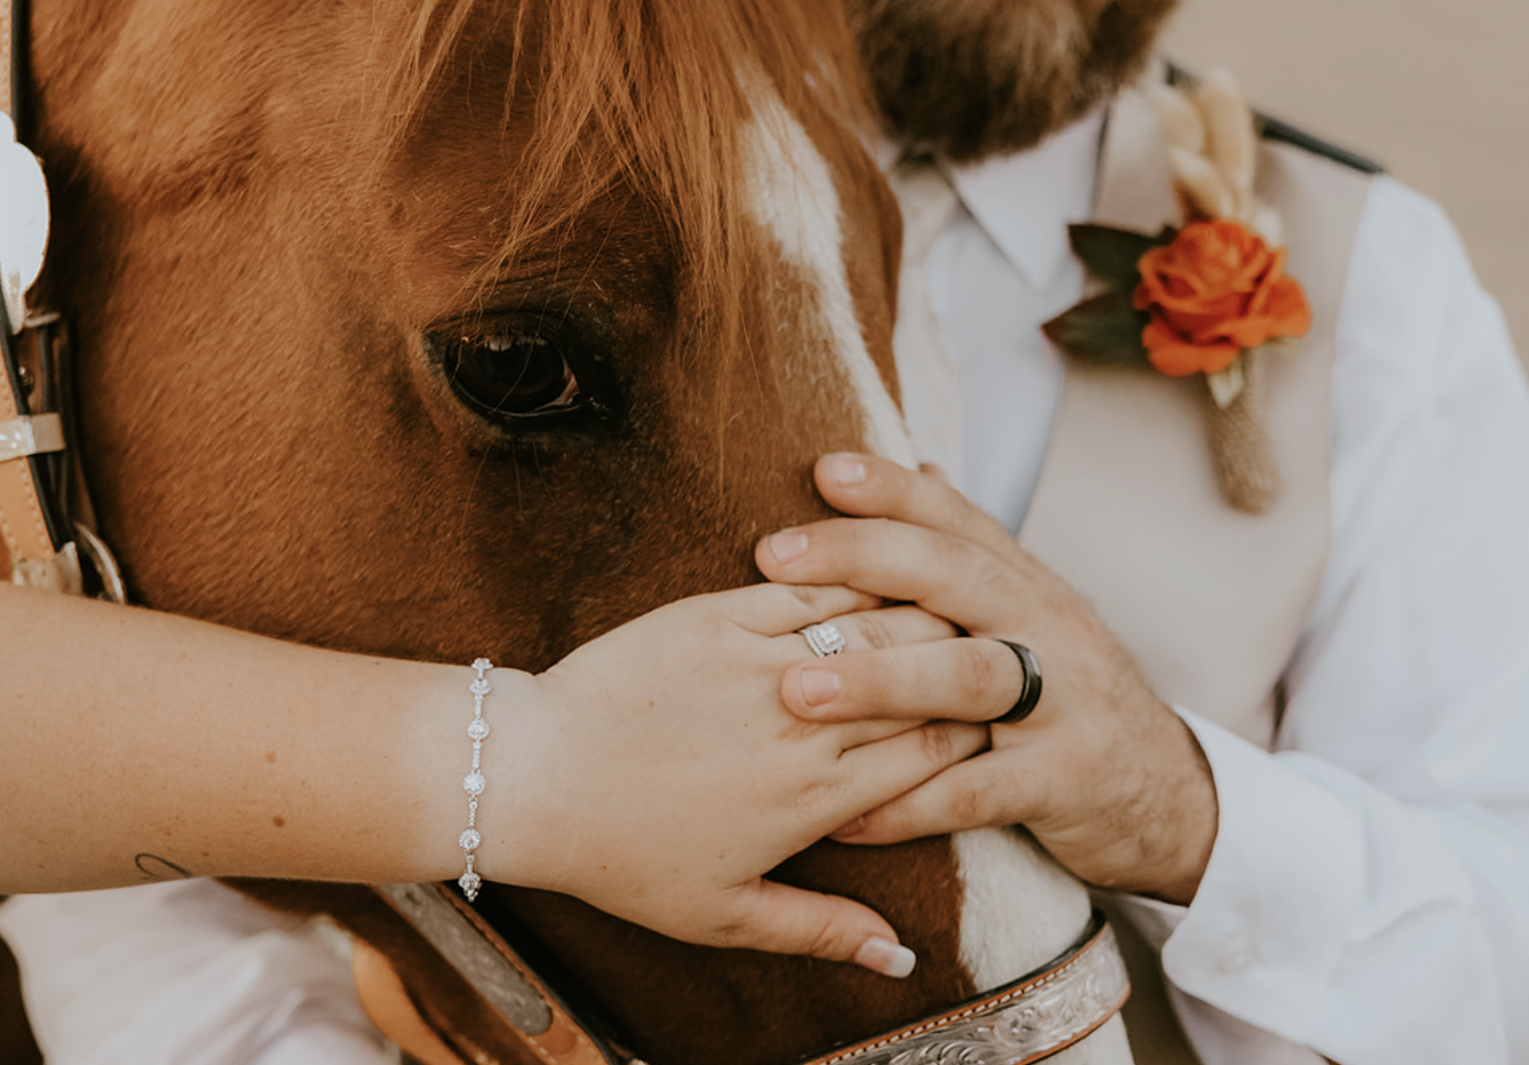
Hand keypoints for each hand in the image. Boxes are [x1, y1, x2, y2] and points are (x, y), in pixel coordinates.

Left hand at [477, 583, 976, 975]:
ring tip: (957, 607)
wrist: (534, 777)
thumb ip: (823, 930)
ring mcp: (764, 661)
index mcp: (817, 798)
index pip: (933, 752)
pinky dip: (860, 576)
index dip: (974, 733)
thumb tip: (902, 960)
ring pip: (881, 624)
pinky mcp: (721, 614)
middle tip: (993, 656)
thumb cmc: (622, 854)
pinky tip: (887, 569)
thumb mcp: (724, 914)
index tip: (993, 723)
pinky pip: (815, 586)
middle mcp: (804, 724)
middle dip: (965, 671)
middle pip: (922, 685)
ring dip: (927, 614)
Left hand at [754, 454, 1218, 904]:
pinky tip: (840, 820)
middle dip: (863, 559)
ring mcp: (1063, 703)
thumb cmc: (1072, 697)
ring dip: (878, 681)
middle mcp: (1047, 628)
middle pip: (955, 575)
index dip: (891, 489)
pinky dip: (906, 806)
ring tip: (796, 689)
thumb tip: (921, 466)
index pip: (956, 519)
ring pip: (967, 677)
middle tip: (774, 561)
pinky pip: (976, 792)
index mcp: (1026, 584)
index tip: (820, 470)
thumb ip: (974, 552)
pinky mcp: (1064, 780)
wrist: (1169, 793)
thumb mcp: (1032, 616)